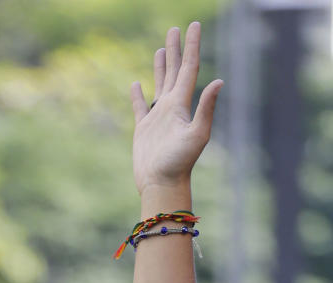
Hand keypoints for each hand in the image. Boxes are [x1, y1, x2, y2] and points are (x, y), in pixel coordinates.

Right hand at [131, 22, 222, 199]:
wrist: (162, 185)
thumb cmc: (179, 163)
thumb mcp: (197, 134)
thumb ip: (206, 107)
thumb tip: (219, 81)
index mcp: (182, 104)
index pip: (189, 68)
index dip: (192, 46)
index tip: (193, 25)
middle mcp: (171, 108)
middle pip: (174, 71)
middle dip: (175, 49)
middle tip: (175, 29)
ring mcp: (157, 118)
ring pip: (159, 84)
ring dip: (160, 67)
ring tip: (160, 50)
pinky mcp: (143, 130)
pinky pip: (140, 107)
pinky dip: (137, 95)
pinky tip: (136, 84)